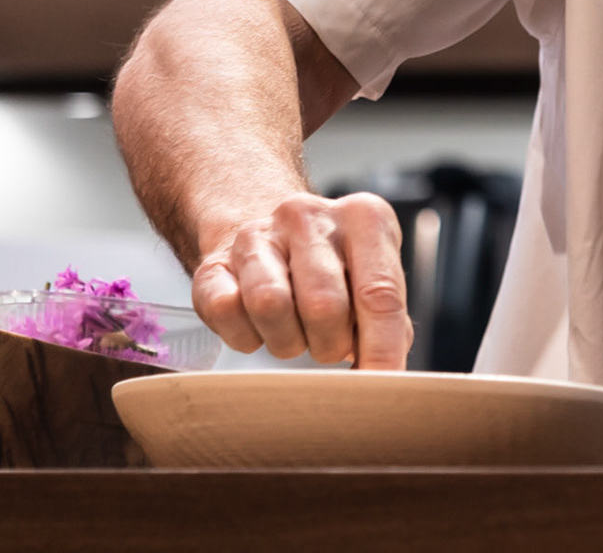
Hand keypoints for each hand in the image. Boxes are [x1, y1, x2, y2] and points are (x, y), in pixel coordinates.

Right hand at [192, 191, 411, 368]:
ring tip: (298, 334)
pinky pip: (224, 311)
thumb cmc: (337, 268)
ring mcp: (256, 235)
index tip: (381, 386)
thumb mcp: (374, 278)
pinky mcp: (213, 263)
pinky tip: (261, 328)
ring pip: (270, 305)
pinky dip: (246, 337)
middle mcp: (309, 217)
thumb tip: (387, 375)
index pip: (380, 293)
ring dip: (288, 342)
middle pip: (323, 305)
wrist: (271, 235)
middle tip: (331, 347)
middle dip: (331, 345)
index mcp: (364, 217)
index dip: (382, 349)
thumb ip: (388, 322)